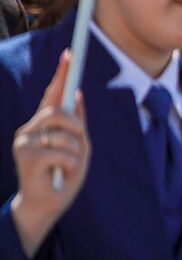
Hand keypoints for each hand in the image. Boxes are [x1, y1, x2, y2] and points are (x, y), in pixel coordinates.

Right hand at [10, 51, 90, 257]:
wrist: (47, 205)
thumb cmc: (63, 176)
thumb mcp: (78, 148)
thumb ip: (78, 124)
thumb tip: (78, 94)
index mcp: (41, 125)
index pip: (51, 95)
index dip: (61, 74)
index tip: (70, 54)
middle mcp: (29, 130)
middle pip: (58, 112)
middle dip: (76, 127)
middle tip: (78, 144)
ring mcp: (24, 142)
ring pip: (64, 134)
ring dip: (75, 152)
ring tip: (67, 166)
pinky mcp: (27, 158)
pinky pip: (62, 152)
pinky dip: (70, 164)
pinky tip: (60, 174)